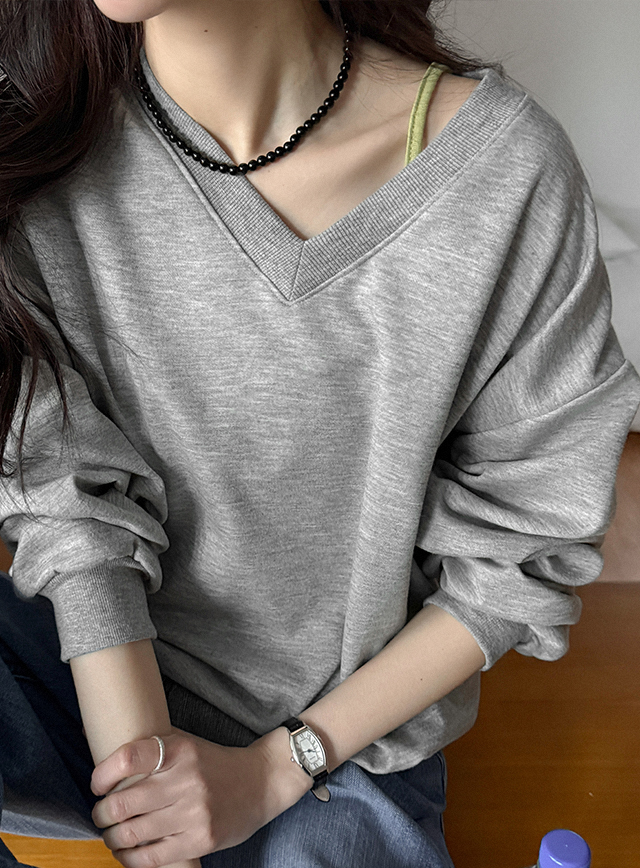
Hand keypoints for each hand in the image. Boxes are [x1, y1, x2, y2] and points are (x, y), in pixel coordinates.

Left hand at [90, 727, 311, 867]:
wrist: (261, 782)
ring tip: (111, 834)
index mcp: (179, 750)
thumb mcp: (185, 742)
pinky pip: (152, 858)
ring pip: (133, 834)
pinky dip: (130, 859)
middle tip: (100, 814)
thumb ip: (149, 745)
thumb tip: (94, 742)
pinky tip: (126, 853)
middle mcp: (186, 779)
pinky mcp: (201, 840)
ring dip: (111, 838)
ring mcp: (195, 812)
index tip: (97, 785)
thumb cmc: (214, 762)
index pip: (126, 759)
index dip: (102, 775)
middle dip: (101, 814)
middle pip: (122, 803)